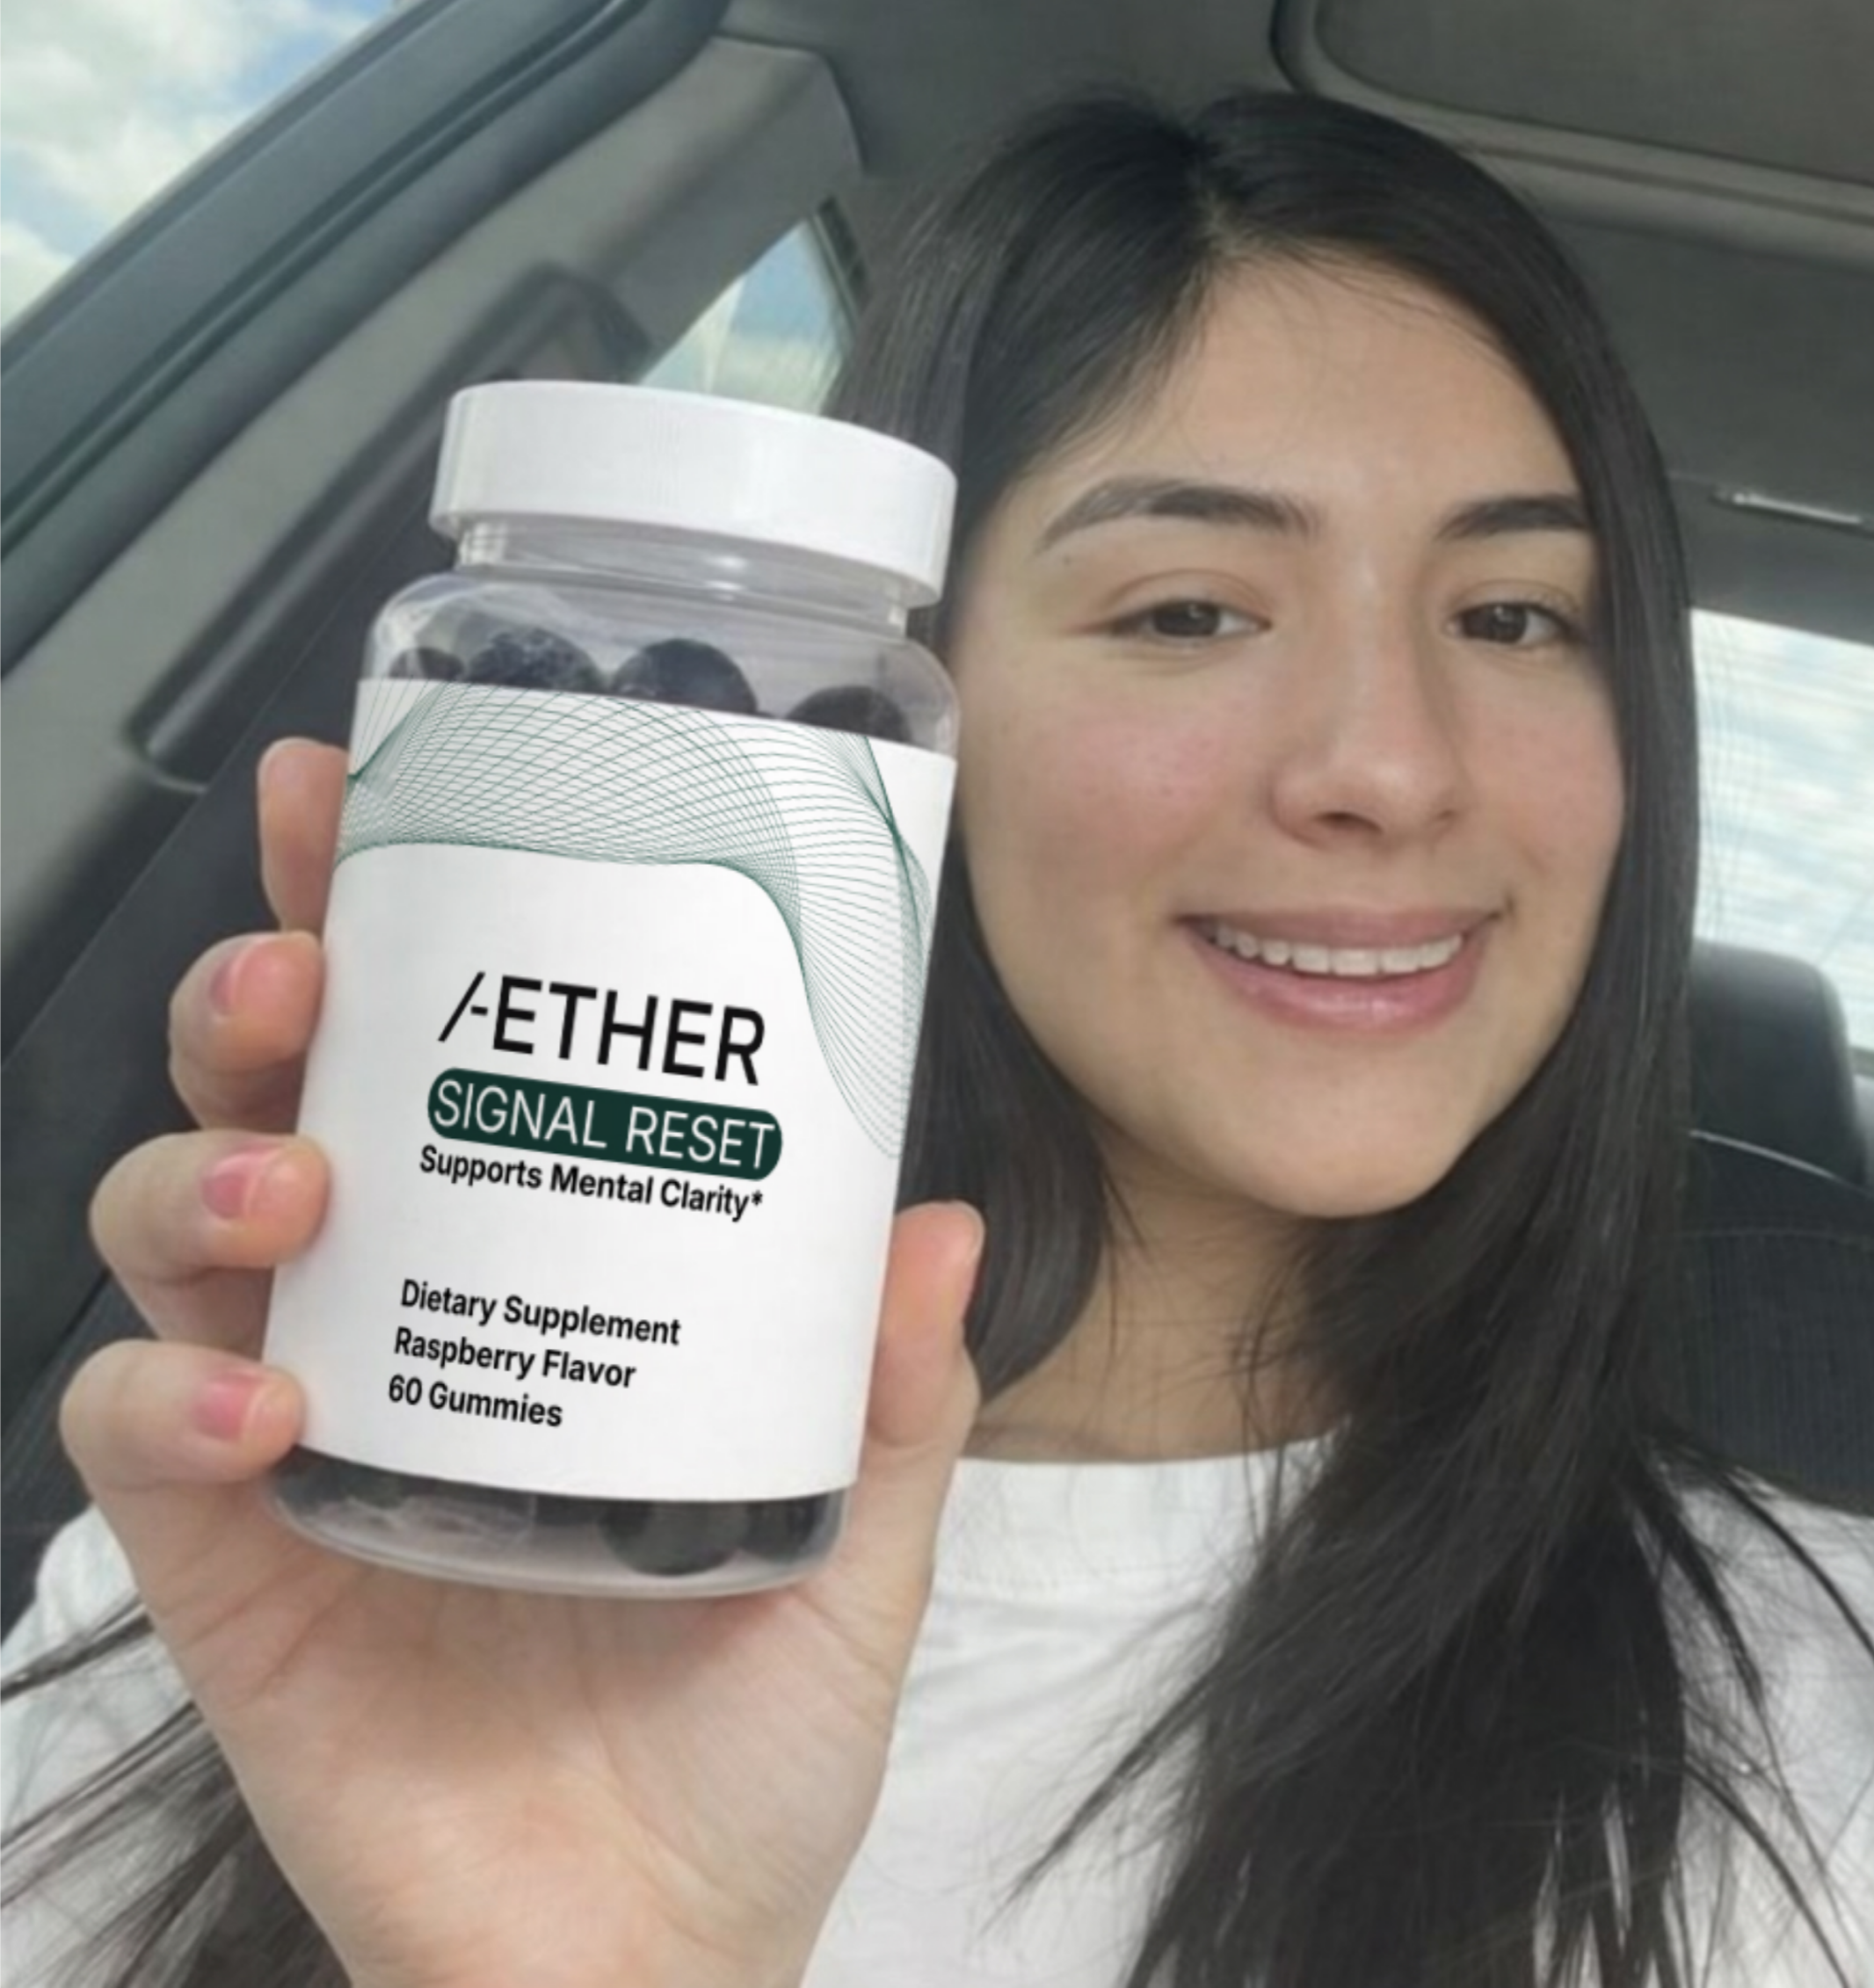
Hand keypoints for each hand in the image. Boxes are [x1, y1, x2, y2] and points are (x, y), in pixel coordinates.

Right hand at [67, 740, 982, 1987]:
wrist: (652, 1943)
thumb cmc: (747, 1723)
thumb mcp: (856, 1531)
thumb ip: (892, 1389)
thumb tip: (938, 1223)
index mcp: (544, 1266)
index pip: (446, 1050)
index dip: (386, 914)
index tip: (365, 800)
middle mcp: (410, 1312)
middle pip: (279, 1095)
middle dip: (265, 995)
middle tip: (308, 965)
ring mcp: (302, 1427)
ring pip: (171, 1228)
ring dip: (203, 1167)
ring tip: (296, 1182)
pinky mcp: (228, 1562)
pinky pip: (133, 1434)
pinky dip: (167, 1399)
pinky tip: (263, 1405)